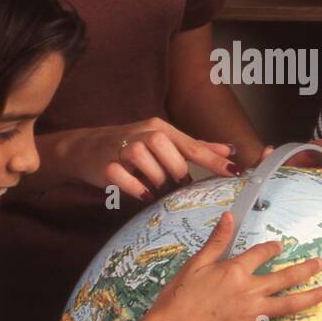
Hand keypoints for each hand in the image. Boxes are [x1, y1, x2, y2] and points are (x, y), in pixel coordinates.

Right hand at [68, 119, 239, 201]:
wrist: (86, 147)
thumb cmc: (131, 145)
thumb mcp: (164, 141)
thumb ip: (196, 147)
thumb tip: (229, 150)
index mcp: (160, 128)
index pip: (193, 146)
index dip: (214, 160)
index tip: (235, 172)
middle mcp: (142, 133)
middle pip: (170, 153)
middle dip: (177, 172)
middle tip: (175, 181)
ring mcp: (122, 148)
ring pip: (147, 162)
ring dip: (155, 179)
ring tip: (153, 184)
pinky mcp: (106, 164)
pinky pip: (124, 177)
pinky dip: (135, 188)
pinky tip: (141, 193)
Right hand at [152, 212, 321, 320]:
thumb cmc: (177, 298)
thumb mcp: (195, 264)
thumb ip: (217, 241)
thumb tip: (230, 215)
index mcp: (235, 270)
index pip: (260, 254)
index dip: (272, 248)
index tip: (280, 246)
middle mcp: (249, 289)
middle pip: (284, 276)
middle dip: (305, 269)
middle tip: (320, 264)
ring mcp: (252, 313)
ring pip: (289, 303)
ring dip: (311, 297)